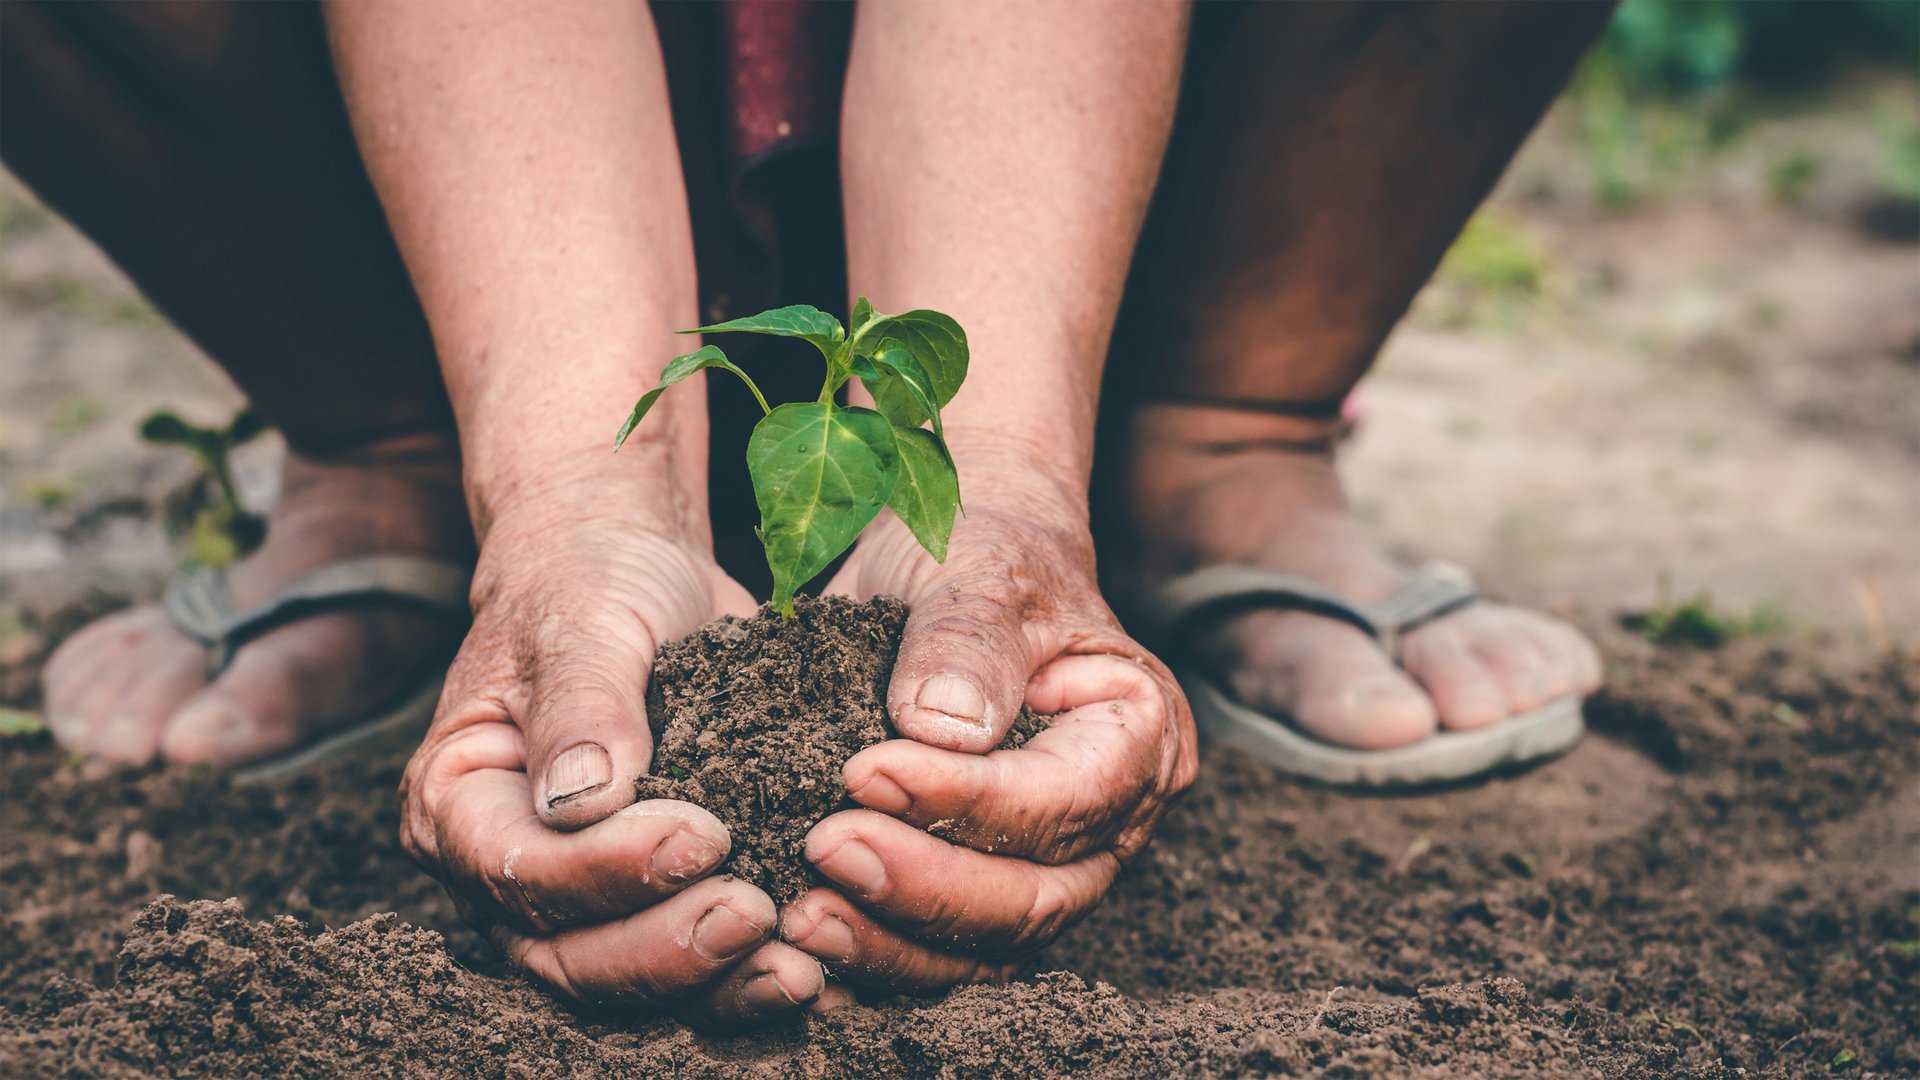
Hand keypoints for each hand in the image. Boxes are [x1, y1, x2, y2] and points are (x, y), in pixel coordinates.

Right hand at [399, 509, 836, 1025]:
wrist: (643, 580)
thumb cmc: (594, 585)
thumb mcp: (586, 622)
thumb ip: (582, 706)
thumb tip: (581, 803)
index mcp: (461, 802)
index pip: (518, 870)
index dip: (606, 871)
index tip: (701, 834)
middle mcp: (508, 868)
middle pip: (567, 953)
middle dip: (663, 946)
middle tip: (754, 910)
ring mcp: (581, 896)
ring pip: (628, 977)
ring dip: (710, 982)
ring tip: (794, 963)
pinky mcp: (653, 899)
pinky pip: (687, 962)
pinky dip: (743, 975)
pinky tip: (810, 964)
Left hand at [785, 478, 1196, 988]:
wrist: (951, 564)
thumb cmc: (980, 552)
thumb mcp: (978, 565)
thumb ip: (968, 638)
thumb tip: (941, 728)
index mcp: (1138, 736)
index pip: (1061, 800)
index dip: (965, 801)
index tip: (863, 769)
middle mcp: (1110, 821)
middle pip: (1035, 897)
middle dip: (925, 885)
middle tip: (825, 846)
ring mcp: (1053, 868)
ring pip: (989, 948)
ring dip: (892, 943)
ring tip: (802, 913)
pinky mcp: (985, 892)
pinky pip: (942, 956)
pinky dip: (875, 959)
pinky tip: (805, 945)